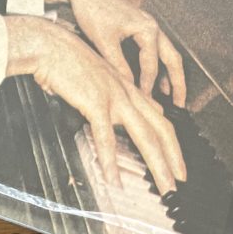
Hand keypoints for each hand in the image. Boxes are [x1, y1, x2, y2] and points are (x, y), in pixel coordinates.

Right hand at [5, 16, 185, 193]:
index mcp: (128, 89)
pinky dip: (111, 161)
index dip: (172, 143)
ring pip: (144, 135)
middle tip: (181, 181)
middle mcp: (127, 93)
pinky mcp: (94, 102)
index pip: (160, 119)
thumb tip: (120, 115)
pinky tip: (114, 179)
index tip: (176, 164)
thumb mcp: (98, 78)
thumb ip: (114, 96)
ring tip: (165, 187)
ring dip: (157, 165)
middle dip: (174, 158)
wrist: (51, 45)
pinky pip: (105, 137)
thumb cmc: (68, 62)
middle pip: (161, 128)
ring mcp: (114, 97)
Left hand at [45, 0, 186, 107]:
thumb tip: (128, 88)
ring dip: (170, 74)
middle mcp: (152, 26)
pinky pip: (156, 49)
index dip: (148, 86)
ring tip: (172, 97)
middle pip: (173, 58)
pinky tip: (154, 79)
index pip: (152, 65)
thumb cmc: (93, 11)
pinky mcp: (140, 27)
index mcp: (147, 29)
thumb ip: (118, 65)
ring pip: (167, 53)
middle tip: (181, 104)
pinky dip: (159, 65)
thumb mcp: (104, 41)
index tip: (145, 102)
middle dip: (178, 82)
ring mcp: (148, 25)